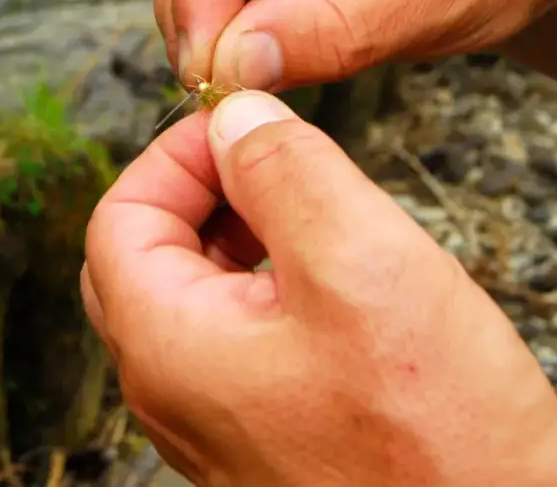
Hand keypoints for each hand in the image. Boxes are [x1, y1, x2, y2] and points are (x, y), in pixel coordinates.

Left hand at [81, 91, 556, 486]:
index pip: (120, 216)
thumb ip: (282, 170)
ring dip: (247, 235)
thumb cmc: (437, 443)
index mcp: (167, 347)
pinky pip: (243, 338)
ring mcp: (220, 421)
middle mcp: (175, 392)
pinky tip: (340, 282)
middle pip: (149, 254)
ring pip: (199, 294)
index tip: (244, 124)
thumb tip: (235, 114)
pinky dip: (275, 286)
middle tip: (279, 164)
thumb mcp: (359, 261)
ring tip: (322, 217)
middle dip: (208, 190)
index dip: (179, 154)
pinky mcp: (269, 434)